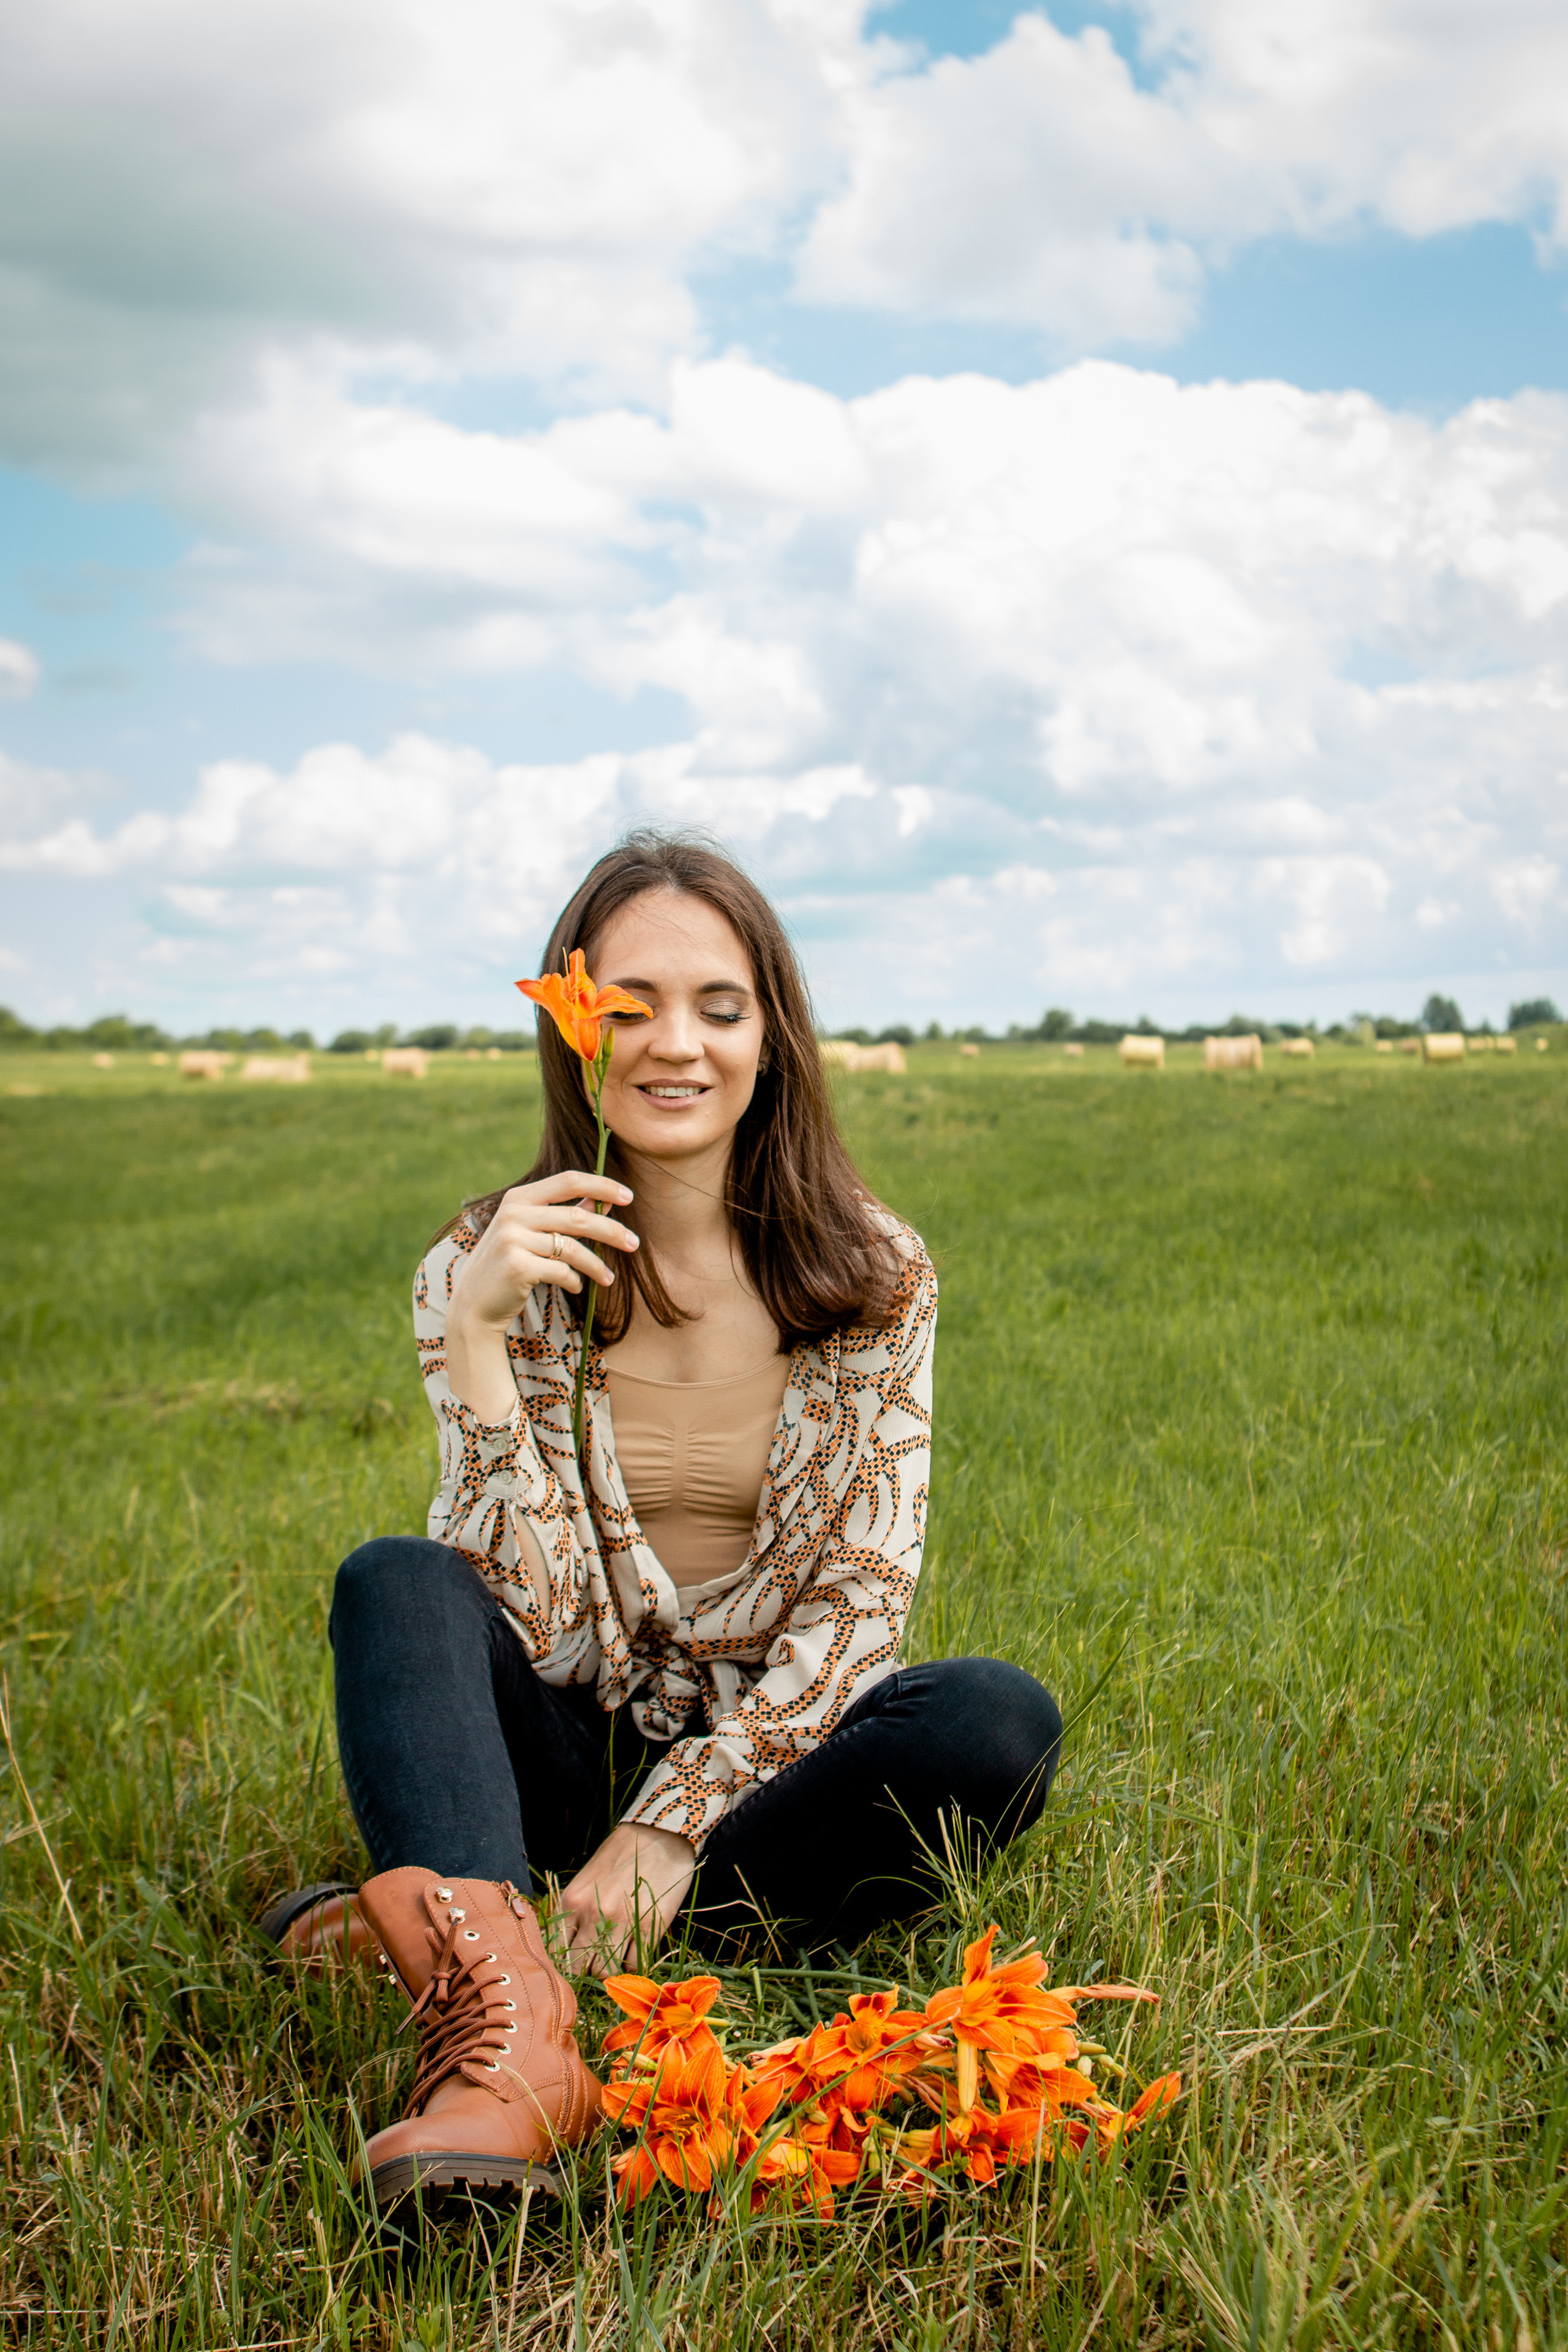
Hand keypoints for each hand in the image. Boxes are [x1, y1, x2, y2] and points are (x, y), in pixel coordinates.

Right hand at [445, 1170, 638, 1421]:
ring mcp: (513, 1239)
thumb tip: (599, 1198)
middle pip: (577, 1216)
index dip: (601, 1185)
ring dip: (597, 1265)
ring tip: (609, 1278)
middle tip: (634, 1244)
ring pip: (573, 1248)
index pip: (568, 1180)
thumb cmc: (508, 1265)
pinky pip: (562, 1271)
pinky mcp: (517, 1266)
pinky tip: (577, 1286)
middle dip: (612, 1230)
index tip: (628, 1196)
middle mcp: (513, 1213)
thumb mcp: (529, 1232)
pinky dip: (575, 1280)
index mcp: (518, 1198)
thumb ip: (561, 1213)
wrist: (474, 1304)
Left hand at [558, 1822, 695, 1975]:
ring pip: (606, 1971)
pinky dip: (633, 1964)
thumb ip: (575, 1910)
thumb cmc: (621, 1855)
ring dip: (611, 1969)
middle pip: (580, 1969)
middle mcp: (593, 1914)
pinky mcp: (650, 1926)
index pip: (558, 1952)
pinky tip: (635, 1948)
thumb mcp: (587, 1879)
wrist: (659, 1834)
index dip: (568, 1963)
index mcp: (573, 1900)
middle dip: (588, 1970)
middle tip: (599, 1960)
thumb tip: (568, 1947)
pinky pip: (634, 1964)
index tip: (578, 1961)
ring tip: (618, 1955)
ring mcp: (622, 1922)